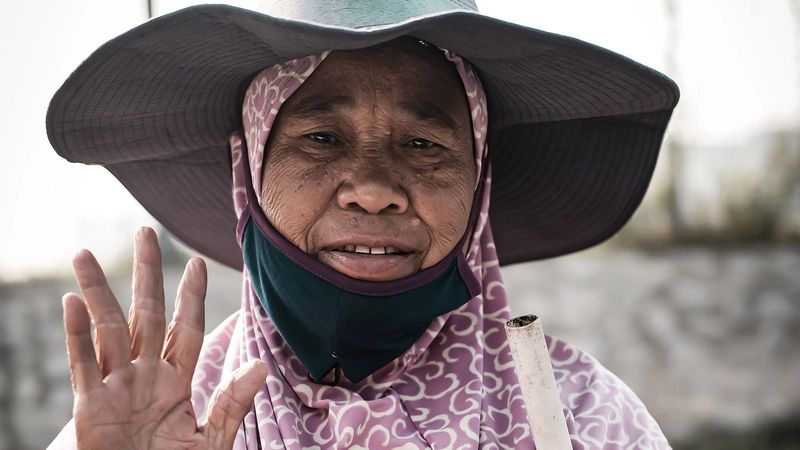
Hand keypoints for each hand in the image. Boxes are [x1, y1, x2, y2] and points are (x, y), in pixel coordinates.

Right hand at [62, 227, 266, 449]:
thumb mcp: (209, 439)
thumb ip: (231, 402)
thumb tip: (259, 365)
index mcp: (176, 381)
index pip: (186, 327)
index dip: (190, 296)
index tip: (196, 262)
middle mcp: (145, 375)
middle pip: (147, 314)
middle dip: (146, 274)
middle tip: (144, 232)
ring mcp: (116, 386)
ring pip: (109, 329)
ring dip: (97, 292)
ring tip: (83, 255)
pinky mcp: (91, 406)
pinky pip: (84, 364)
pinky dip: (77, 335)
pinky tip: (72, 303)